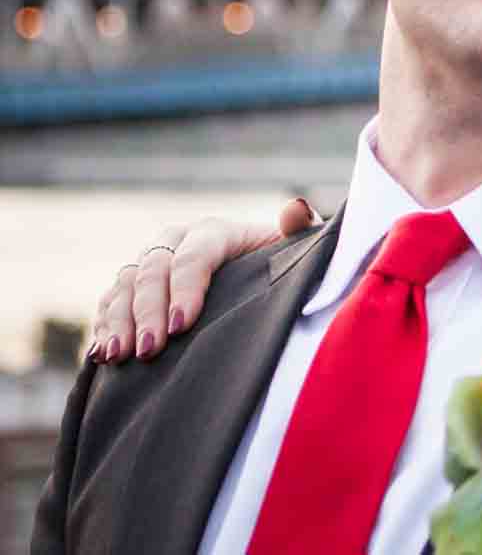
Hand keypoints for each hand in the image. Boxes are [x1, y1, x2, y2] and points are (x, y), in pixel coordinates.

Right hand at [89, 198, 319, 364]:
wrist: (259, 279)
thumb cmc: (282, 267)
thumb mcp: (295, 251)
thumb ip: (297, 230)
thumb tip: (294, 207)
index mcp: (215, 232)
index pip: (195, 255)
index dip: (186, 288)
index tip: (183, 325)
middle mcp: (176, 242)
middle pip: (153, 271)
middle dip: (149, 312)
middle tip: (151, 351)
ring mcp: (151, 264)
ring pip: (124, 285)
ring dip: (119, 320)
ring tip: (119, 356)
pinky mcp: (133, 288)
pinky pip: (109, 303)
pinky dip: (104, 326)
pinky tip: (101, 354)